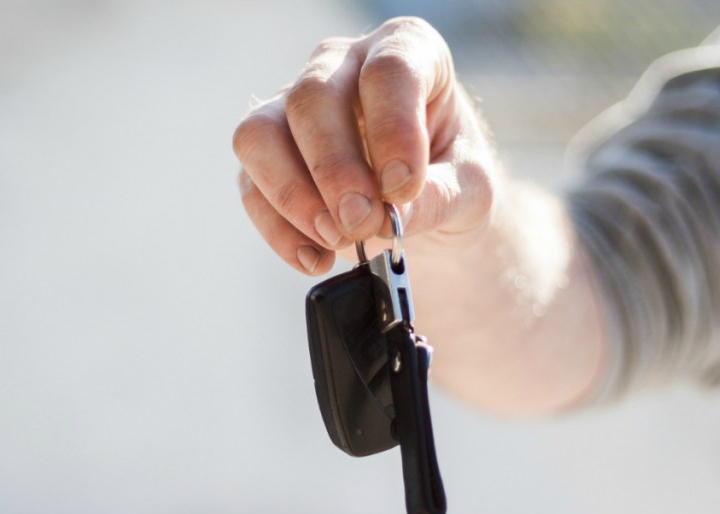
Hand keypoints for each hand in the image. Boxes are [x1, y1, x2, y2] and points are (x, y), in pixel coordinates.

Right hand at [233, 17, 497, 273]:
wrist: (421, 202)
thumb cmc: (450, 176)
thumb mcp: (469, 189)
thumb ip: (439, 198)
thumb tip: (388, 216)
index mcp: (405, 51)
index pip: (388, 71)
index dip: (393, 130)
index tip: (404, 189)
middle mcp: (341, 66)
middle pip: (311, 98)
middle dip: (334, 170)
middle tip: (362, 223)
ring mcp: (293, 106)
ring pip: (260, 134)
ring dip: (293, 196)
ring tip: (336, 240)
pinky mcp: (266, 154)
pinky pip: (250, 186)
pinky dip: (280, 231)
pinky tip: (317, 258)